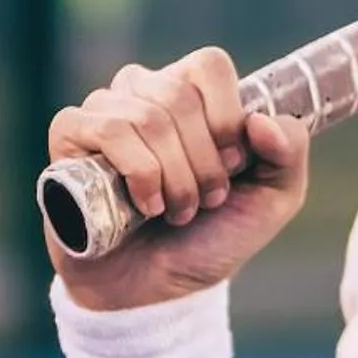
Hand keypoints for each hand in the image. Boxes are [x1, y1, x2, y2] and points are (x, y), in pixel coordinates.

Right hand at [46, 47, 311, 311]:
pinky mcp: (69, 136)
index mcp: (190, 92)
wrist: (157, 291)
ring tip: (174, 212)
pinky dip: (138, 173)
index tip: (233, 166)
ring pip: (146, 118)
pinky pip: (107, 129)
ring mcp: (103, 111)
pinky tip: (144, 206)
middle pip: (180, 96)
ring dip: (173, 178)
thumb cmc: (210, 238)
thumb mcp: (272, 200)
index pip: (209, 65)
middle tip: (204, 202)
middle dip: (203, 163)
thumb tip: (260, 119)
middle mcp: (143, 91)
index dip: (227, 118)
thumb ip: (289, 153)